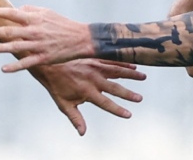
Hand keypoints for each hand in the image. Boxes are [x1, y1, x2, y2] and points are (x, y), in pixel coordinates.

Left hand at [0, 5, 93, 71]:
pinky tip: (3, 68)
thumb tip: (17, 9)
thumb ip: (32, 10)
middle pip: (10, 31)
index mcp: (36, 19)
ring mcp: (39, 45)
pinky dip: (15, 66)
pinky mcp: (44, 57)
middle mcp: (35, 31)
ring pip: (16, 47)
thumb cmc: (63, 24)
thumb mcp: (49, 13)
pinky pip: (26, 62)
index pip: (14, 14)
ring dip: (0, 48)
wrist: (82, 39)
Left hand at [29, 59, 146, 135]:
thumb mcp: (64, 104)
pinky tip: (134, 65)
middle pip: (115, 88)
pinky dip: (123, 63)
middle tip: (140, 98)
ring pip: (117, 71)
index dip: (118, 110)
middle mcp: (94, 79)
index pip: (106, 103)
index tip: (129, 115)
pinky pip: (112, 61)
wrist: (49, 63)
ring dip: (131, 75)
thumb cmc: (57, 85)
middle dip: (128, 94)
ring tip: (143, 77)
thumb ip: (75, 118)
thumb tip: (83, 132)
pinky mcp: (96, 59)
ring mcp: (96, 67)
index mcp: (87, 92)